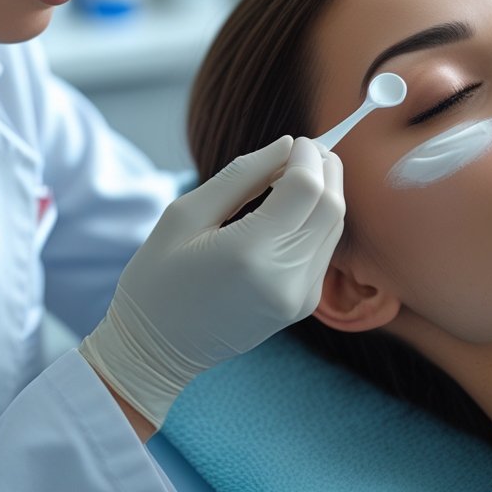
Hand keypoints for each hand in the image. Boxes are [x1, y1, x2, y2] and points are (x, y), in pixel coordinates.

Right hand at [79, 136, 344, 427]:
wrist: (157, 350)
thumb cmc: (158, 278)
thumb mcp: (184, 215)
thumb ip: (241, 176)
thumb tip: (287, 145)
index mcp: (248, 253)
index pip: (306, 189)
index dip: (309, 156)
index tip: (297, 141)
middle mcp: (283, 278)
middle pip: (331, 206)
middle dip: (326, 169)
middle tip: (303, 152)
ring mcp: (297, 297)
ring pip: (334, 227)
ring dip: (324, 193)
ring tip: (292, 178)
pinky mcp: (301, 306)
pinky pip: (324, 250)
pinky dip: (317, 221)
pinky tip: (290, 211)